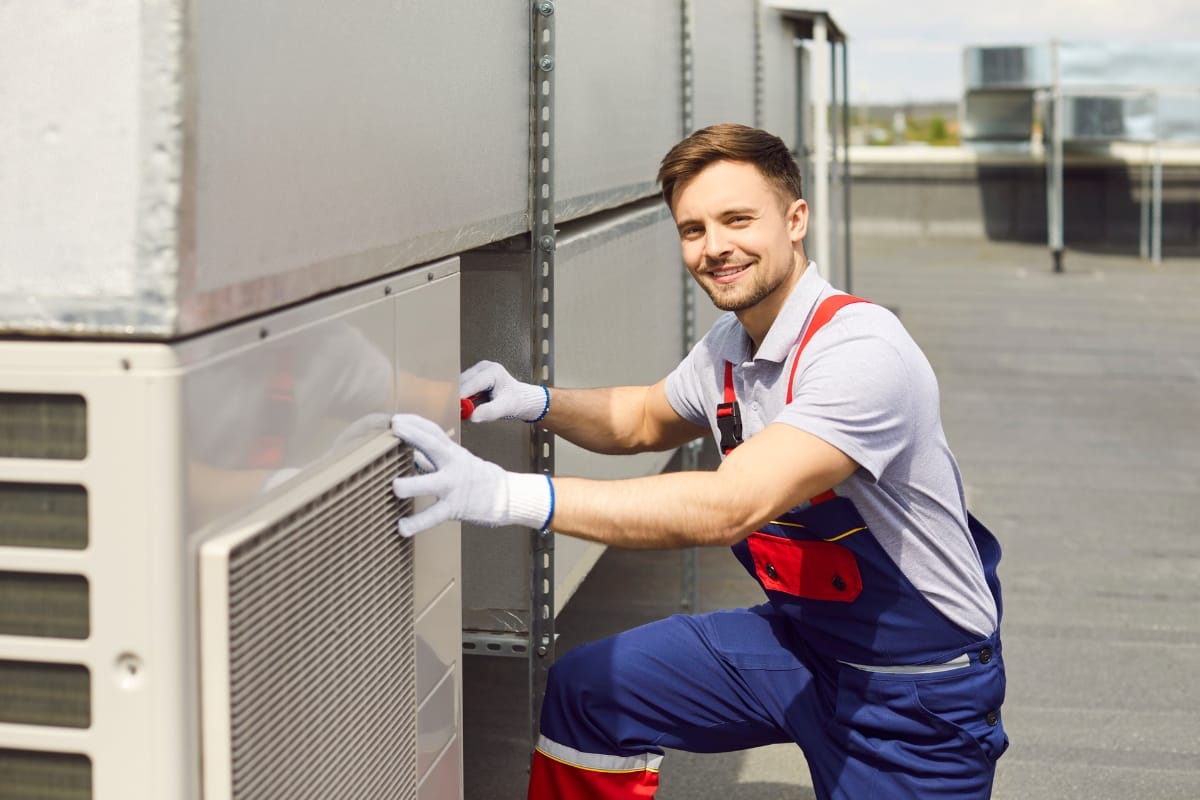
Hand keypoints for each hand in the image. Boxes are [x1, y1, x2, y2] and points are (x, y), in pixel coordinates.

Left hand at [390, 414, 552, 536]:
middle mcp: (453, 465)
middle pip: (434, 446)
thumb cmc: (478, 478)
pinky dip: (416, 523)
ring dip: (410, 485)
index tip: (396, 419)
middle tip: (395, 429)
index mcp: (453, 452)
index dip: (415, 423)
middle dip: (414, 435)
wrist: (505, 497)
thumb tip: (410, 454)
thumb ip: (433, 459)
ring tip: (394, 487)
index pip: (434, 431)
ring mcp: (453, 487)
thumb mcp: (458, 461)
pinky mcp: (454, 508)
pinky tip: (402, 527)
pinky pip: (433, 516)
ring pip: (430, 484)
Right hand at [460, 361, 549, 422]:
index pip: (472, 383)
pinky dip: (462, 397)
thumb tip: (471, 416)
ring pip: (460, 384)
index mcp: (493, 371)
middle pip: (463, 382)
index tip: (454, 407)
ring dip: (460, 397)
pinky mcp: (473, 376)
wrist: (519, 397)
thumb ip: (489, 412)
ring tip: (465, 409)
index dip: (461, 395)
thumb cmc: (514, 400)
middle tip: (456, 412)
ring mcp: (477, 370)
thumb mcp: (504, 408)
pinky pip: (462, 387)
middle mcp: (483, 367)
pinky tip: (467, 405)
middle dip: (458, 397)